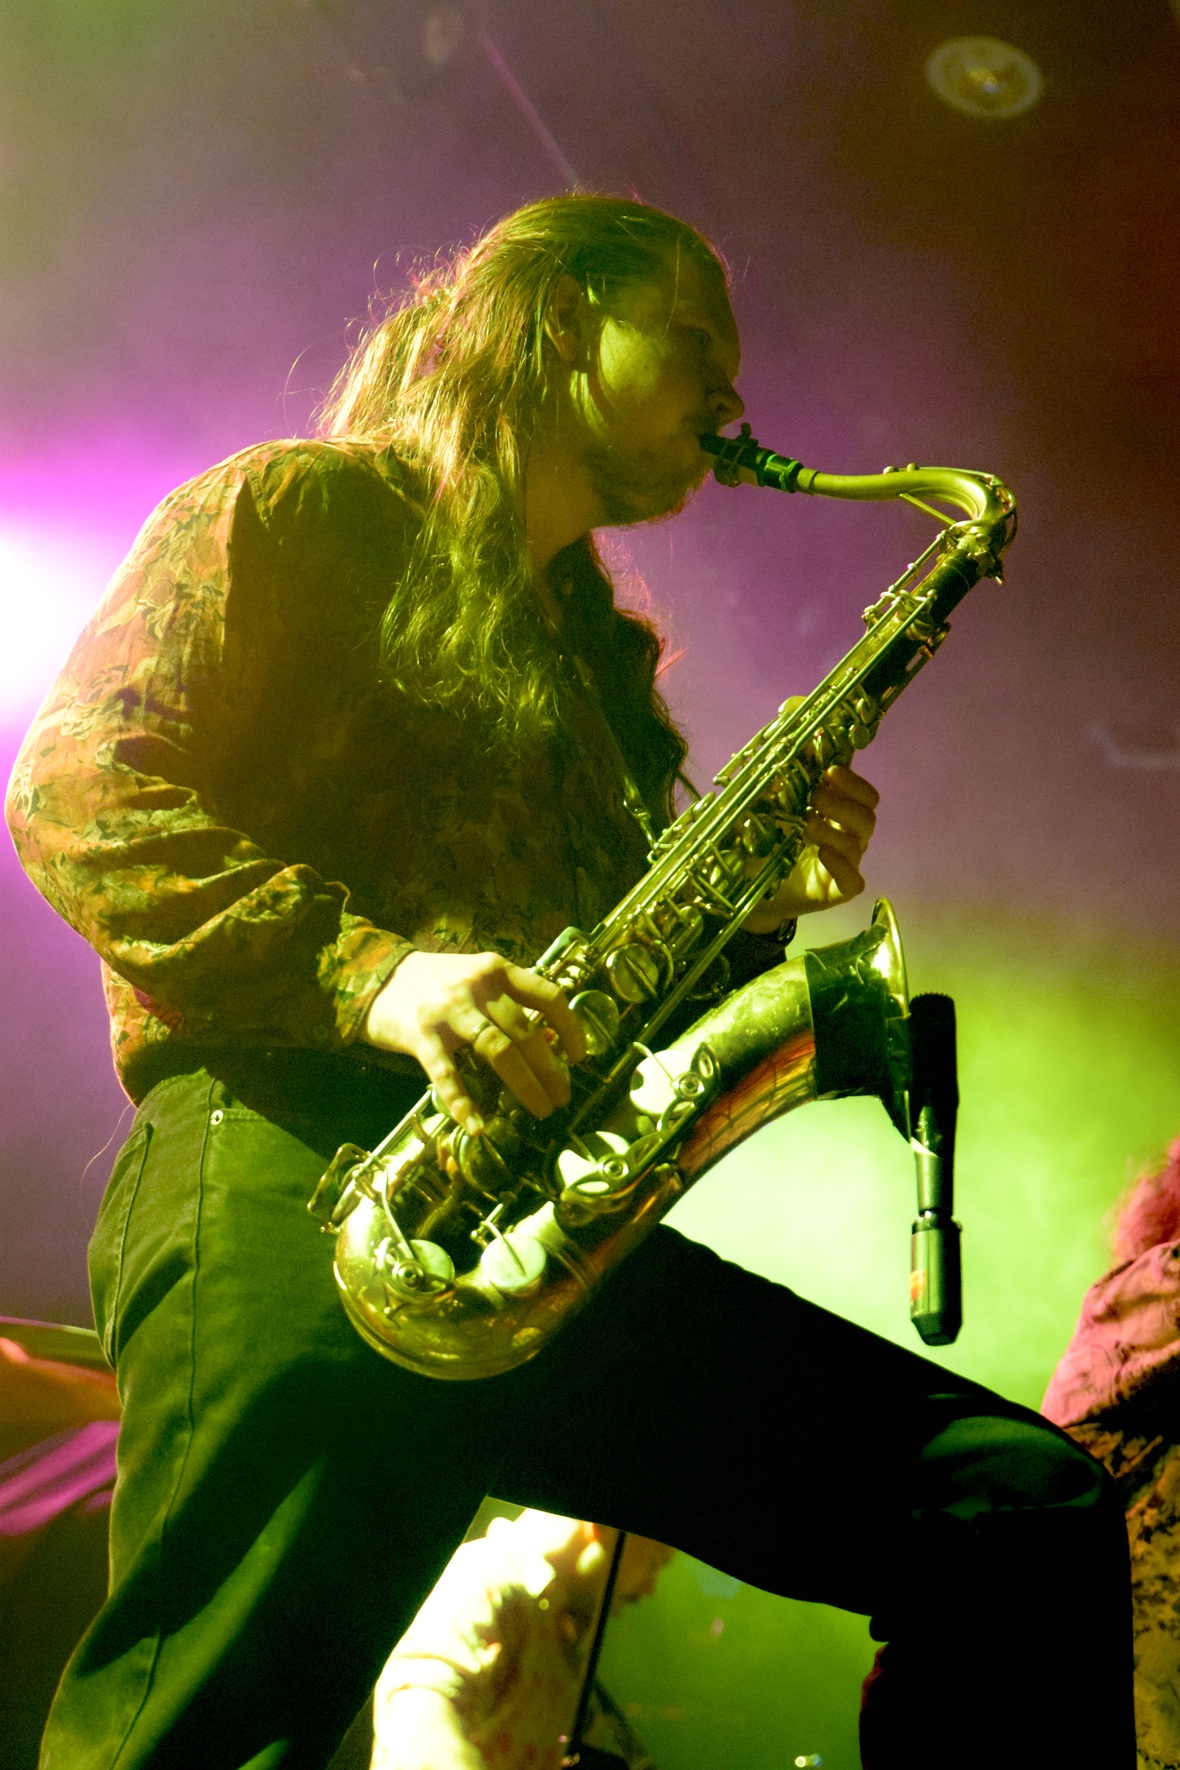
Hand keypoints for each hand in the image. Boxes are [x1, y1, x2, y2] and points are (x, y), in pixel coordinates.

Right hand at [363, 951, 586, 1133]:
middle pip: (526, 1032)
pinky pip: (447, 1075)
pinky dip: (463, 1103)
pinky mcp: (420, 1035)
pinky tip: (477, 1126)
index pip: (549, 996)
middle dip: (551, 1070)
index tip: (579, 1057)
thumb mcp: (477, 977)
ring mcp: (449, 1011)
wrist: (375, 976)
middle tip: (562, 1097)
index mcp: (497, 970)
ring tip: (541, 1110)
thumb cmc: (436, 982)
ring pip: (498, 1050)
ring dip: (525, 1085)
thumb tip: (549, 1040)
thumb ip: (509, 1000)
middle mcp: (478, 988)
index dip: (570, 1028)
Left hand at [744, 762, 879, 927]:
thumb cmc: (765, 845)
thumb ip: (779, 786)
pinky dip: (842, 866)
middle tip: (815, 796)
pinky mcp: (836, 892)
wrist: (752, 890)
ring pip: (858, 845)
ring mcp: (844, 865)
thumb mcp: (765, 812)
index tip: (830, 771)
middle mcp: (846, 836)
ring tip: (807, 825)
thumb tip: (793, 749)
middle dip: (844, 802)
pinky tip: (823, 854)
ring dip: (834, 830)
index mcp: (836, 813)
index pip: (862, 793)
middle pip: (867, 815)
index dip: (852, 781)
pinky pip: (852, 881)